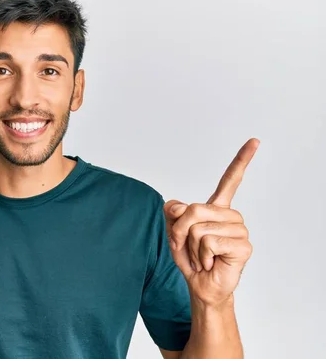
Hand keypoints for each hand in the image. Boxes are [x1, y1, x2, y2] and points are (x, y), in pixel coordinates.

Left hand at [164, 138, 259, 306]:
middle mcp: (231, 216)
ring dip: (191, 247)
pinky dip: (201, 256)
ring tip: (202, 256)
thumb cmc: (190, 257)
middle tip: (189, 247)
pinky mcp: (243, 246)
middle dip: (180, 232)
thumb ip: (173, 212)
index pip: (231, 180)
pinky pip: (208, 242)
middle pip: (193, 210)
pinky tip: (211, 262)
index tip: (255, 141)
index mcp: (217, 208)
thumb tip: (181, 206)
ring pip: (198, 228)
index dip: (241, 160)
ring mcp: (240, 230)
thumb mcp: (173, 230)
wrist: (200, 285)